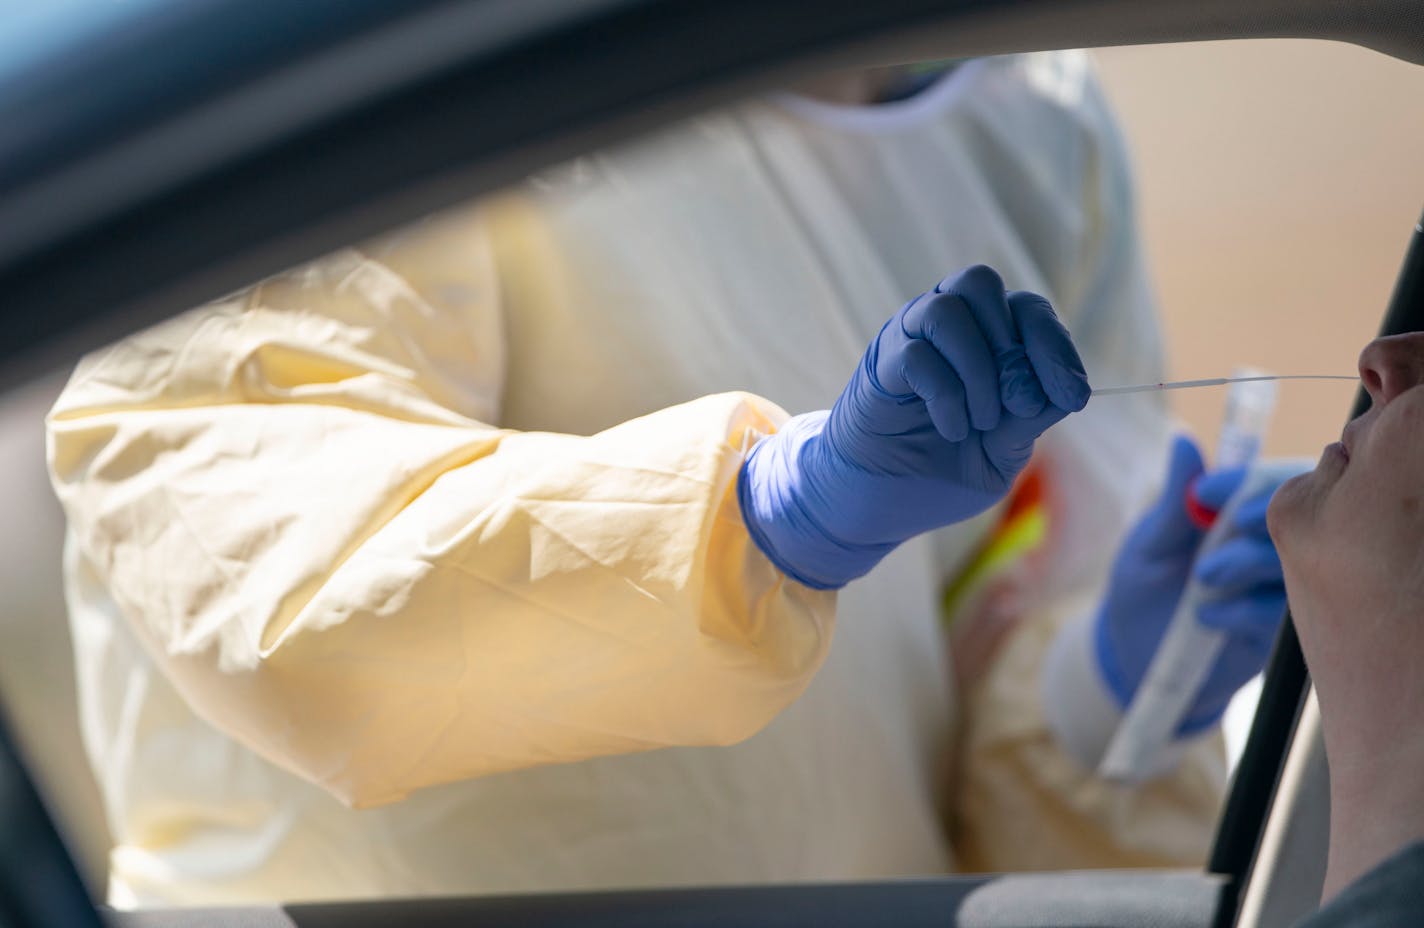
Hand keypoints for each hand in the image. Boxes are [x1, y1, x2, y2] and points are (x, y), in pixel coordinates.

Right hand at [738, 265, 1089, 588]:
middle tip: (1020, 406)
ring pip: (947, 309)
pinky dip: (947, 396)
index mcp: (982, 340)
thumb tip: (1069, 389)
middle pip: (981, 284)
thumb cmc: (940, 473)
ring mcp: (907, 341)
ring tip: (982, 421)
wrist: (877, 504)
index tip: (1074, 397)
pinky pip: (916, 355)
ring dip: (979, 369)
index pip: (1026, 310)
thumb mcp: (1003, 451)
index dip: (1054, 345)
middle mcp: (944, 329)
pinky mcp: (879, 366)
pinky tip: (953, 431)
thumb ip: (1031, 417)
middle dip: (1016, 347)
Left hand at [1094, 435, 1291, 732]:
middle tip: (1231, 524)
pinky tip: (1209, 615)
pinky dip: (1246, 608)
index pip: (1268, 480)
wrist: (1133, 660)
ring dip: (1250, 561)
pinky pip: (1282, 613)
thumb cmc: (1140, 590)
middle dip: (1264, 514)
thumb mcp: (1149, 544)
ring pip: (1293, 562)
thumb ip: (1174, 499)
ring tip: (1204, 575)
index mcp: (1235, 515)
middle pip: (1298, 515)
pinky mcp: (1275, 632)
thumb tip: (1184, 439)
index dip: (1246, 481)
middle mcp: (1262, 547)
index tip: (1209, 492)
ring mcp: (1273, 589)